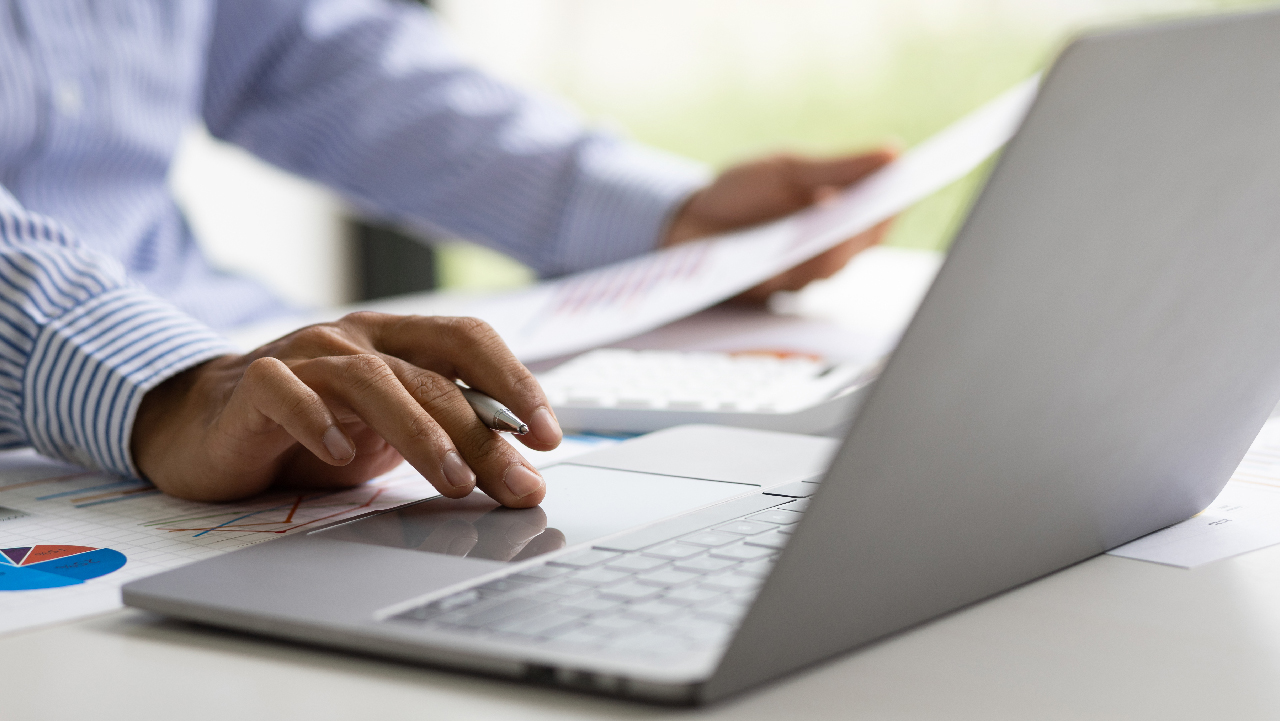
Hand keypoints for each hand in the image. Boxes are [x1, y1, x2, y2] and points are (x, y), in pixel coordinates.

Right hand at [131, 313, 561, 506]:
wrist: (205, 428)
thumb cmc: (309, 432)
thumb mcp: (389, 435)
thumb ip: (446, 436)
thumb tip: (522, 475)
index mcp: (395, 341)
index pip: (468, 341)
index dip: (514, 382)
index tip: (549, 436)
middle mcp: (354, 339)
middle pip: (432, 376)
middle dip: (483, 434)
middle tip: (519, 484)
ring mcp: (304, 357)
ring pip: (372, 380)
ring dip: (420, 432)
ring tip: (452, 479)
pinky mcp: (254, 387)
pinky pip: (287, 391)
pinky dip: (319, 420)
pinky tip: (343, 456)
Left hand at [662, 149, 897, 302]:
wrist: (683, 223)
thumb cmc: (740, 192)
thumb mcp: (788, 168)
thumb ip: (838, 167)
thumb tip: (894, 151)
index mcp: (838, 217)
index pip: (878, 216)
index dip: (893, 206)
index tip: (904, 190)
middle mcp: (824, 251)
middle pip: (857, 247)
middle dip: (862, 229)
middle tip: (868, 211)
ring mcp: (797, 275)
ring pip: (827, 268)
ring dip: (830, 248)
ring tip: (831, 226)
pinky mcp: (768, 293)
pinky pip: (788, 285)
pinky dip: (793, 268)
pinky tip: (792, 250)